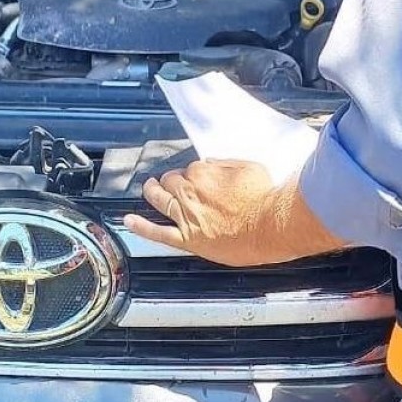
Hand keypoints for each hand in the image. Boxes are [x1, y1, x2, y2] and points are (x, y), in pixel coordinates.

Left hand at [123, 159, 342, 266]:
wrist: (272, 224)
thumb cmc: (266, 197)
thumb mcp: (250, 167)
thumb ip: (226, 164)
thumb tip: (212, 162)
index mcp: (204, 173)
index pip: (191, 169)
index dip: (195, 174)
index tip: (200, 178)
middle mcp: (190, 192)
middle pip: (172, 182)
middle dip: (172, 181)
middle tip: (174, 183)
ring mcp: (186, 216)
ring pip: (160, 200)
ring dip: (153, 192)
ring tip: (150, 189)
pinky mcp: (189, 239)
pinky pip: (159, 233)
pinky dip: (142, 227)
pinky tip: (129, 222)